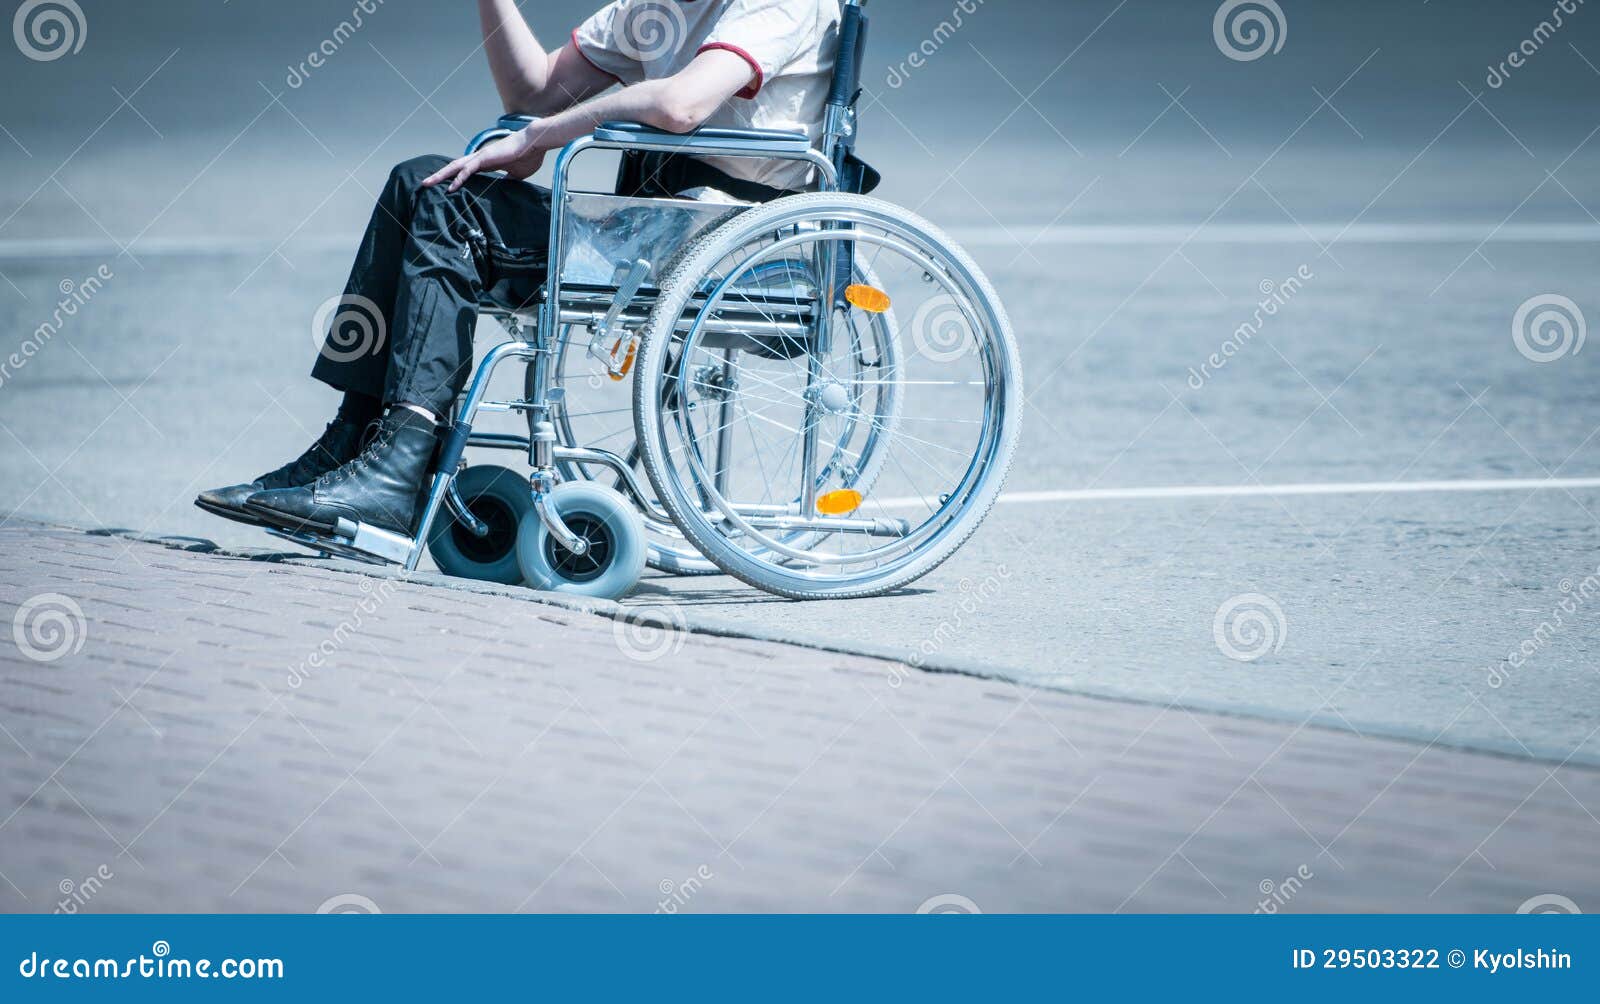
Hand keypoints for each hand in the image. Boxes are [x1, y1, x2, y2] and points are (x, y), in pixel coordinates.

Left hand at [421, 129, 546, 191]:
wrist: (534, 144)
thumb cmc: (529, 156)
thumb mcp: (518, 174)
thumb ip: (509, 181)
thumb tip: (506, 189)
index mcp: (486, 162)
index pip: (464, 171)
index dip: (454, 178)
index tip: (446, 187)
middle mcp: (479, 158)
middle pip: (454, 167)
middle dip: (439, 175)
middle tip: (426, 183)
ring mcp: (480, 157)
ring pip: (455, 167)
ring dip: (441, 176)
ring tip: (428, 183)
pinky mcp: (484, 158)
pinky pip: (467, 170)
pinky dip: (458, 179)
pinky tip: (450, 188)